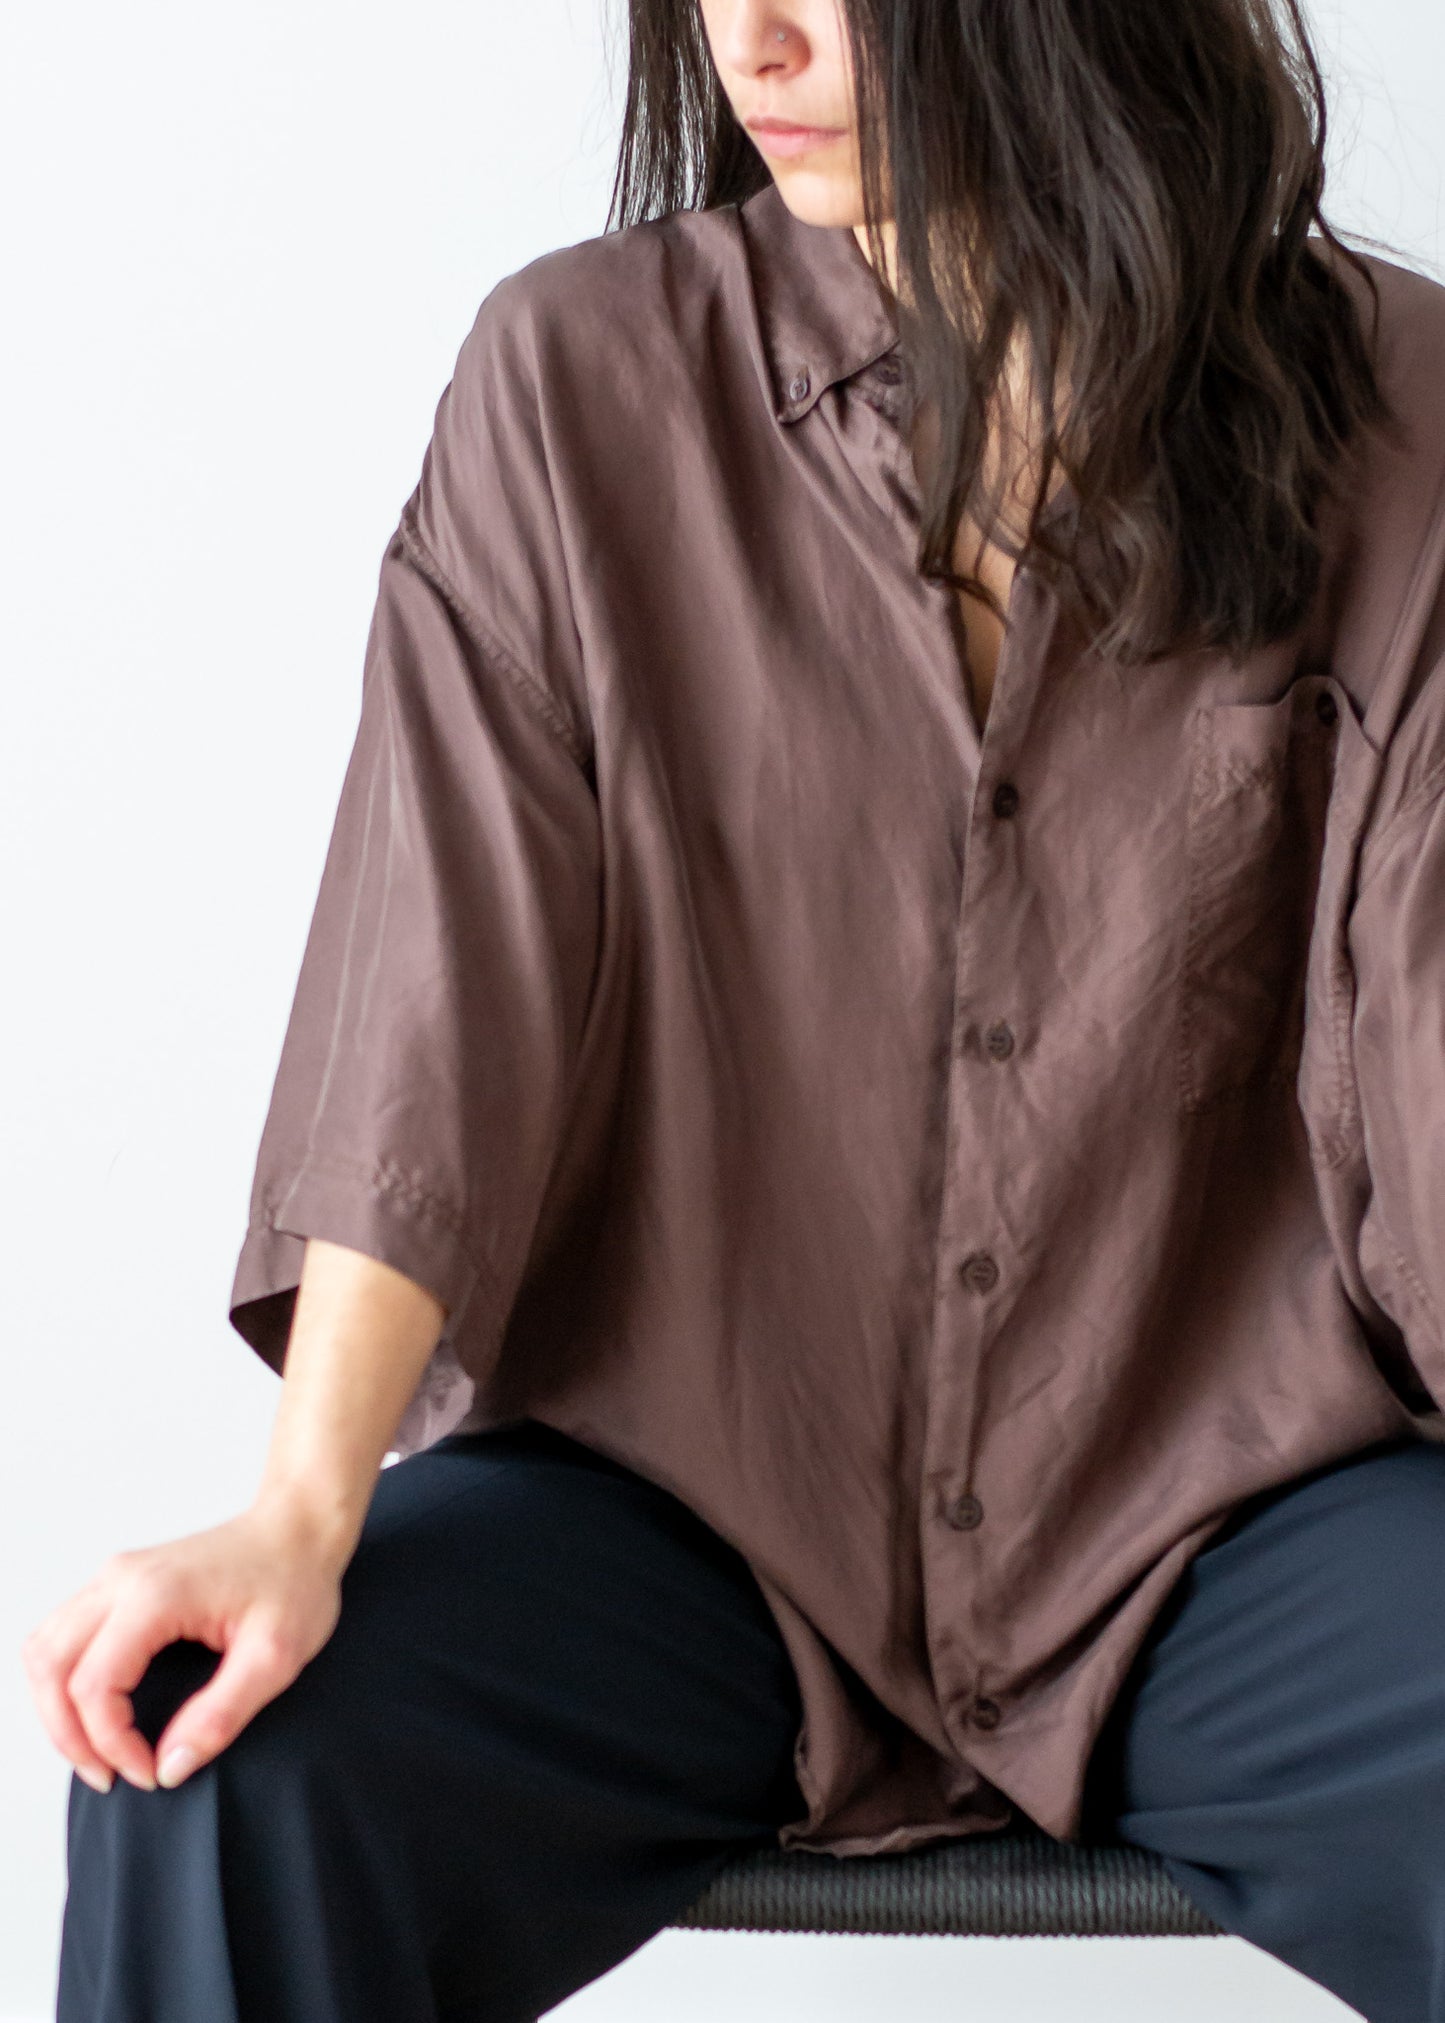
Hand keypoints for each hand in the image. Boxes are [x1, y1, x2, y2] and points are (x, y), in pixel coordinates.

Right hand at [20, 1501, 350, 1794]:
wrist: (297, 1528)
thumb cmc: (294, 1581)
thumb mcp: (276, 1656)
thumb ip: (222, 1715)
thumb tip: (169, 1768)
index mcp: (156, 1594)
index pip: (95, 1685)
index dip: (112, 1744)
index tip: (152, 1774)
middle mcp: (121, 1579)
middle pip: (50, 1668)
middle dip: (69, 1736)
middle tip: (110, 1777)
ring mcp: (115, 1575)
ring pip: (45, 1650)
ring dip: (56, 1709)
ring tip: (98, 1752)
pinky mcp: (118, 1582)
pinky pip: (61, 1635)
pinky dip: (63, 1680)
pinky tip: (96, 1711)